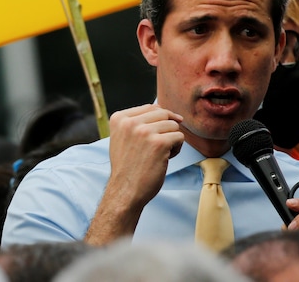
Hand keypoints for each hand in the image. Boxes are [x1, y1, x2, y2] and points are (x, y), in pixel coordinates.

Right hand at [85, 104, 183, 244]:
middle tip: (160, 146)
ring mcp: (144, 132)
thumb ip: (136, 122)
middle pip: (163, 114)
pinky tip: (166, 158)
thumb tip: (165, 110)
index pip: (150, 107)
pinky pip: (179, 137)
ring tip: (162, 154)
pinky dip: (177, 149)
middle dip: (166, 129)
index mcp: (119, 118)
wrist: (125, 191)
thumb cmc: (127, 167)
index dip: (159, 120)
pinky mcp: (159, 143)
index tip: (157, 136)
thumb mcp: (123, 138)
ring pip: (173, 125)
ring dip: (172, 139)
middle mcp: (130, 122)